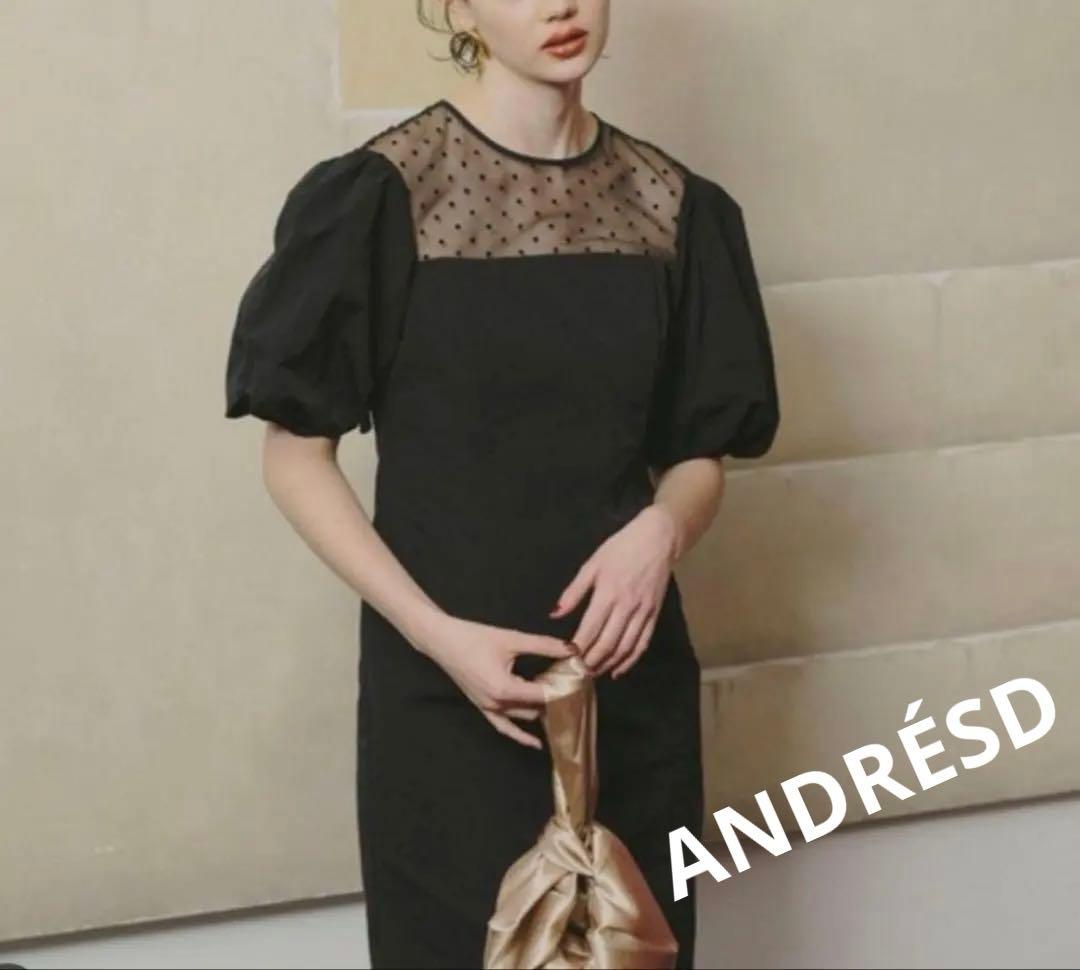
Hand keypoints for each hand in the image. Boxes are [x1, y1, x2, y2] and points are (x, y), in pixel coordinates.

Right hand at [419, 614, 576, 748]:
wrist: (441, 640)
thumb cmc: (474, 637)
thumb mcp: (512, 639)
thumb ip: (544, 646)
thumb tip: (572, 649)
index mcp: (505, 689)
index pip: (544, 695)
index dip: (565, 689)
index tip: (583, 682)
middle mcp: (497, 705)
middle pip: (536, 708)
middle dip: (557, 700)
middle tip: (578, 689)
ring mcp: (488, 709)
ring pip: (523, 717)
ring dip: (542, 712)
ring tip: (565, 706)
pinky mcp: (483, 708)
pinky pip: (504, 727)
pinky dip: (520, 735)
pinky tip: (535, 743)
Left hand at [549, 504, 679, 678]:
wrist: (657, 539)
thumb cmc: (620, 548)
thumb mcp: (592, 564)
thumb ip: (574, 591)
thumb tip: (555, 613)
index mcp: (608, 592)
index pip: (589, 629)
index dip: (577, 648)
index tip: (565, 660)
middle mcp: (626, 606)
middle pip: (607, 643)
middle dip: (591, 662)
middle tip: (577, 673)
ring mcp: (643, 612)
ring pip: (625, 648)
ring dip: (608, 664)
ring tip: (593, 674)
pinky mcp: (654, 614)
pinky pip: (642, 643)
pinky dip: (630, 660)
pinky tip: (618, 670)